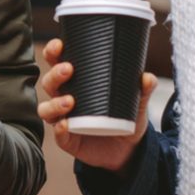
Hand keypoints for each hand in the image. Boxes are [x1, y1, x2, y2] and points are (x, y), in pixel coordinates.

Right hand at [35, 38, 155, 171]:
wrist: (127, 150)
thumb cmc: (125, 118)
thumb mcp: (136, 102)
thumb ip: (142, 90)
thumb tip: (147, 78)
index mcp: (77, 83)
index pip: (58, 63)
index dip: (53, 53)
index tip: (59, 45)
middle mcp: (65, 98)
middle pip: (49, 83)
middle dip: (54, 74)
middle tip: (68, 69)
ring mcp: (64, 119)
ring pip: (47, 109)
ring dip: (55, 103)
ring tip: (70, 101)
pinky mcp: (67, 139)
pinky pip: (58, 134)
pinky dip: (59, 129)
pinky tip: (65, 125)